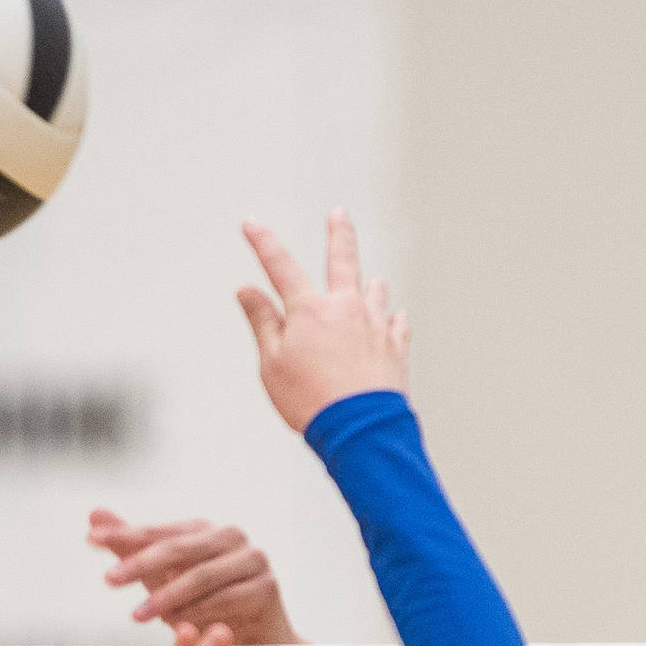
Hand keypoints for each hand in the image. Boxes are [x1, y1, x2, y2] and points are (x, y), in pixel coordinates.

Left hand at [89, 509, 303, 643]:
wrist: (257, 643)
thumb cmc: (208, 609)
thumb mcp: (164, 581)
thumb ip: (133, 548)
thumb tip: (95, 515)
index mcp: (206, 531)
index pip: (160, 531)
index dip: (126, 535)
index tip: (92, 540)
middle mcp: (232, 538)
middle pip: (180, 549)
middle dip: (141, 564)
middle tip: (110, 580)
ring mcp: (254, 561)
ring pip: (201, 576)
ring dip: (168, 597)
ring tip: (140, 615)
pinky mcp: (267, 587)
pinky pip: (226, 600)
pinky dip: (199, 613)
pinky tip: (178, 626)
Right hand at [236, 209, 409, 432]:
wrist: (360, 430)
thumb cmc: (311, 401)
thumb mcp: (272, 364)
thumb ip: (262, 322)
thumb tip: (247, 290)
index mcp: (309, 311)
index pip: (280, 266)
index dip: (263, 243)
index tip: (251, 224)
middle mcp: (346, 309)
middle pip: (342, 259)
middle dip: (338, 233)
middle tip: (338, 214)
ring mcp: (375, 326)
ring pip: (375, 292)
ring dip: (370, 285)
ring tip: (371, 282)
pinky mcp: (397, 348)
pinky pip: (398, 324)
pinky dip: (393, 320)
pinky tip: (394, 321)